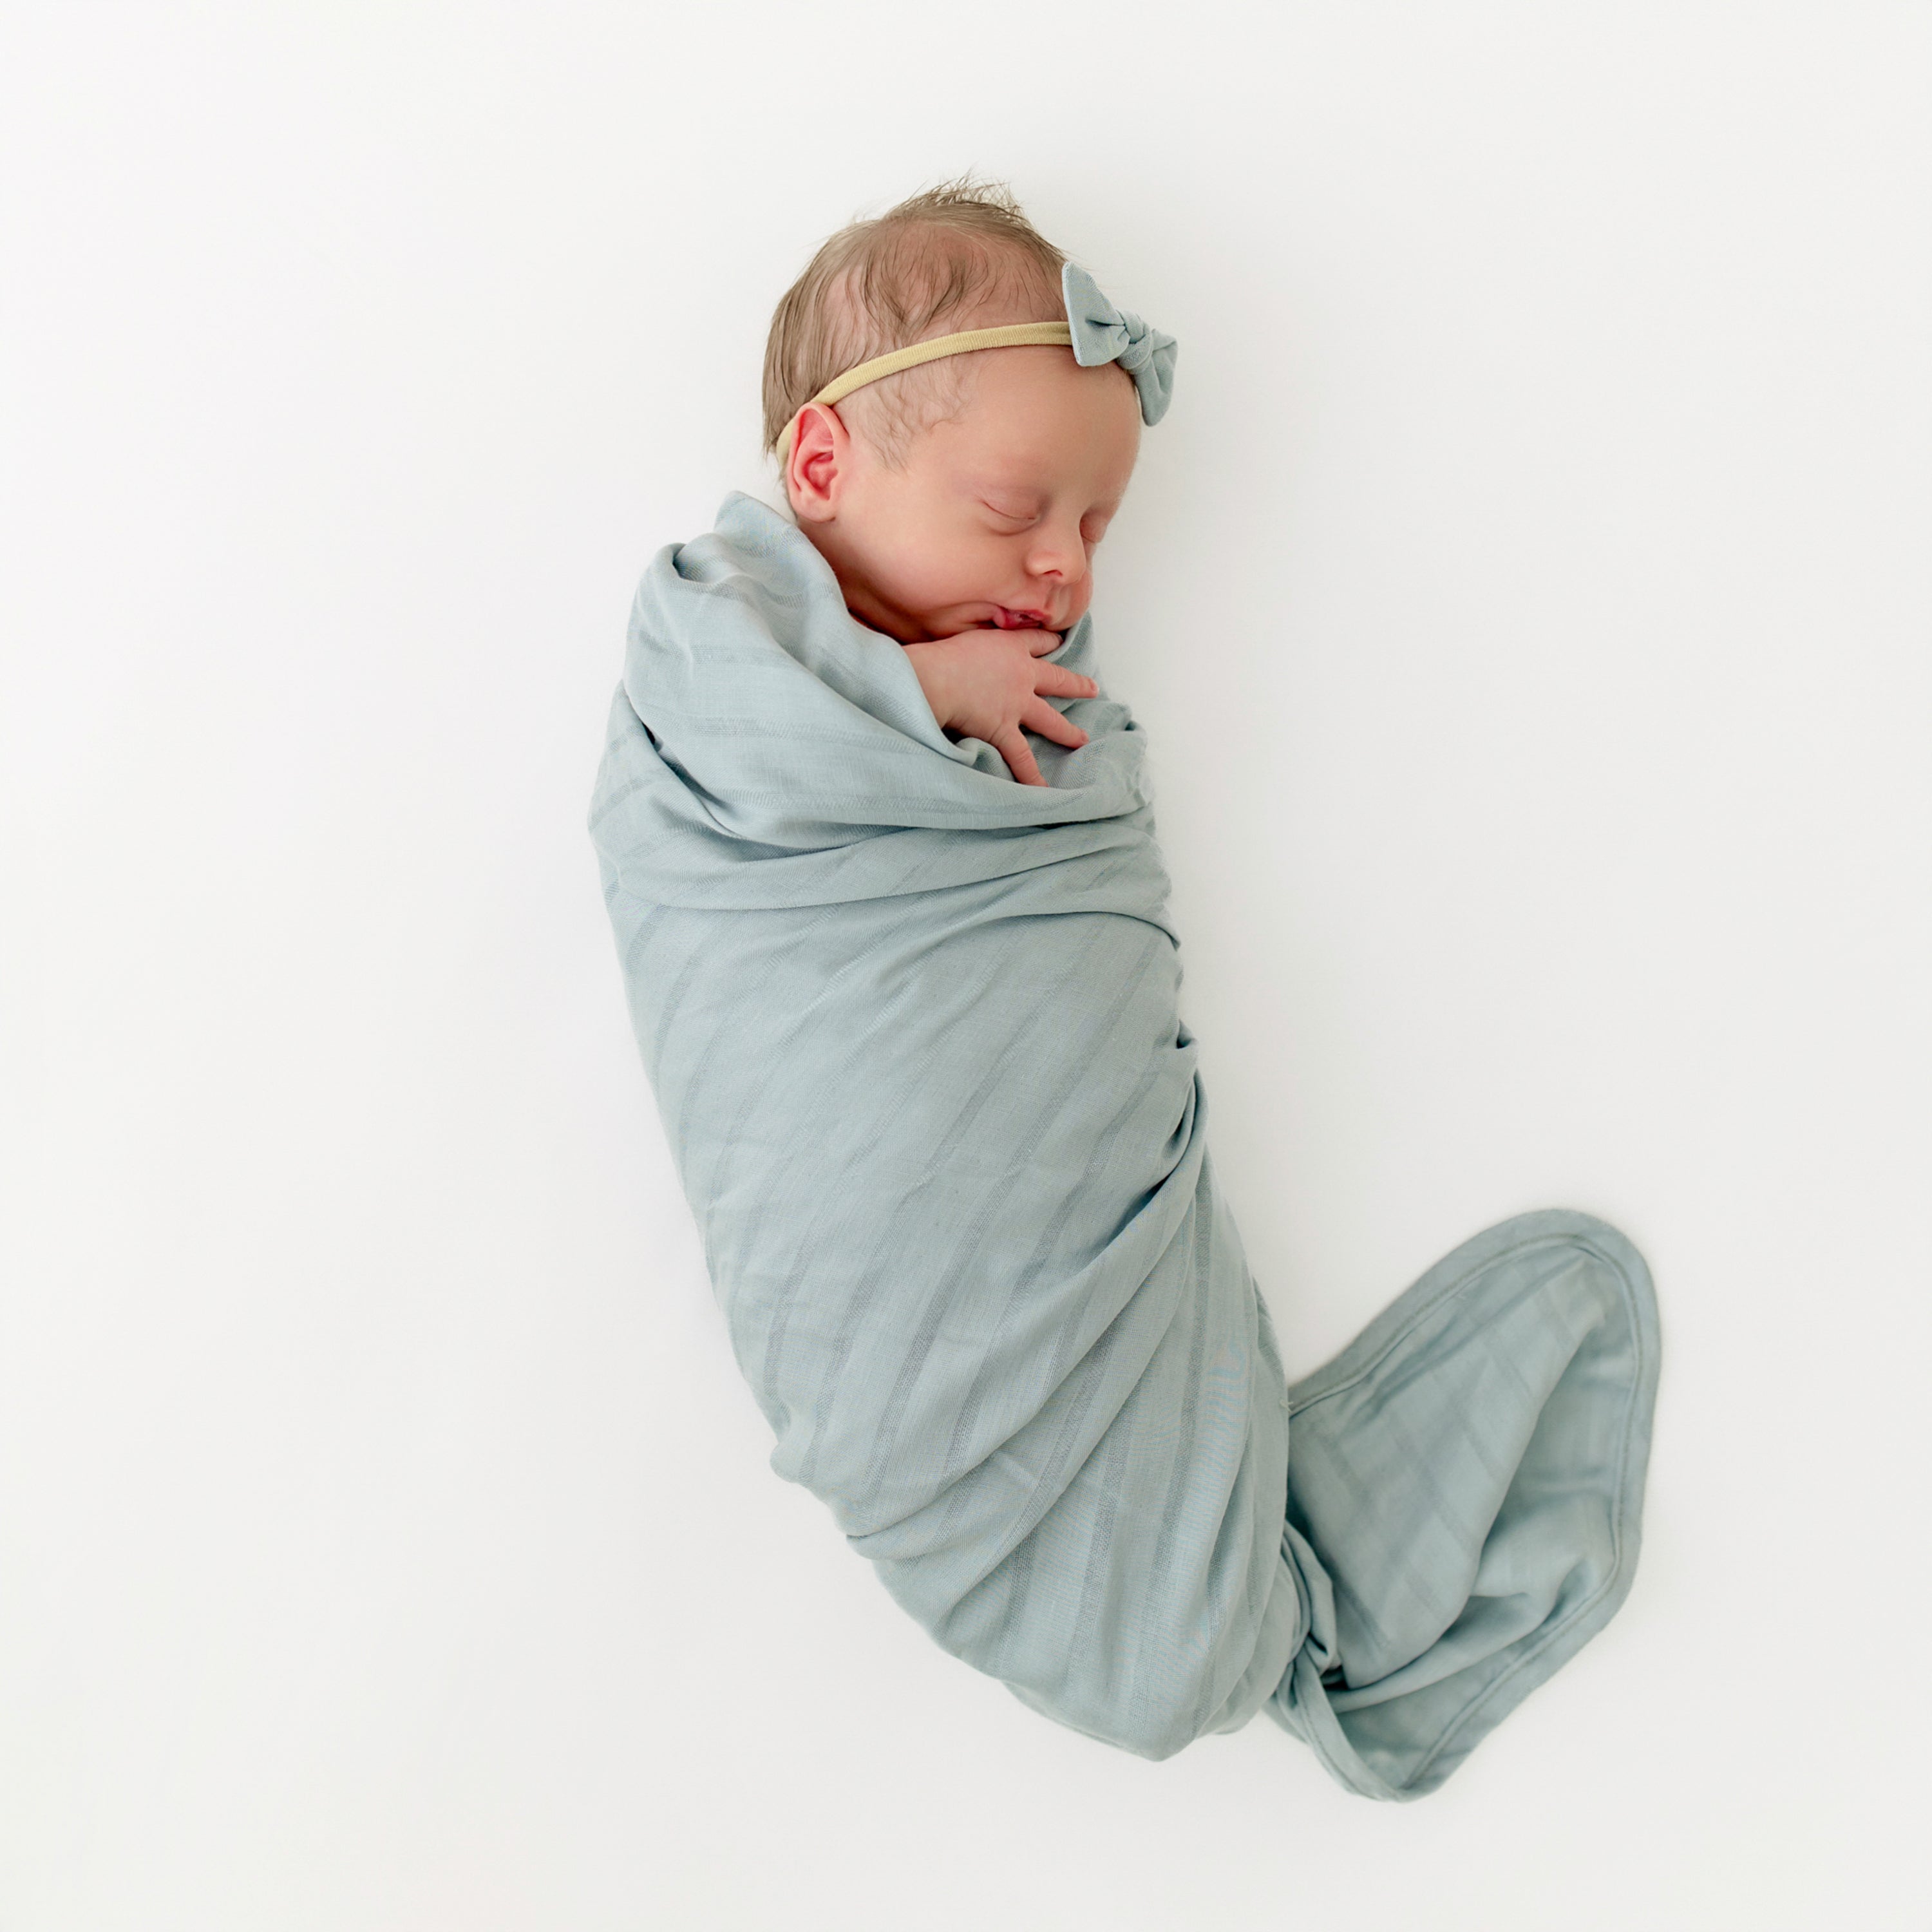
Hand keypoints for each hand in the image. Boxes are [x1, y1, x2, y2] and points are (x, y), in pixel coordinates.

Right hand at [902, 628, 1098, 786]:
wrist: (938, 678)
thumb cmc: (943, 654)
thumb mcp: (967, 636)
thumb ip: (978, 645)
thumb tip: (972, 653)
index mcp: (1010, 648)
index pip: (1035, 641)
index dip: (1048, 641)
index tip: (1058, 642)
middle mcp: (1022, 676)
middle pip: (1057, 679)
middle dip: (1076, 685)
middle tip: (1093, 689)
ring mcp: (1017, 705)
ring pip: (1049, 720)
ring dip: (1067, 732)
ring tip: (1081, 739)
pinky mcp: (1003, 730)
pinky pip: (1021, 757)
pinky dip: (1031, 775)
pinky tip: (1044, 790)